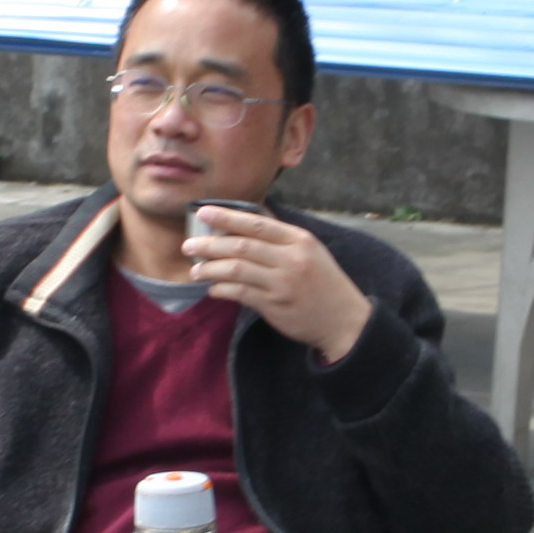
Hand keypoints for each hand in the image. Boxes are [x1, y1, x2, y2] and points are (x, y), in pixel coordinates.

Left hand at [183, 204, 370, 363]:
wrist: (345, 321)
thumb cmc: (324, 283)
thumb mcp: (311, 251)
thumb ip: (282, 237)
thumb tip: (248, 221)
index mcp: (299, 240)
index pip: (257, 223)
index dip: (227, 216)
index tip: (203, 212)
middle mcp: (290, 259)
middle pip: (242, 245)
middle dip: (210, 244)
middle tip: (188, 244)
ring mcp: (282, 283)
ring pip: (236, 269)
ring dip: (211, 268)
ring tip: (195, 269)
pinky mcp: (274, 305)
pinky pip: (240, 293)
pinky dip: (222, 290)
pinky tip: (213, 289)